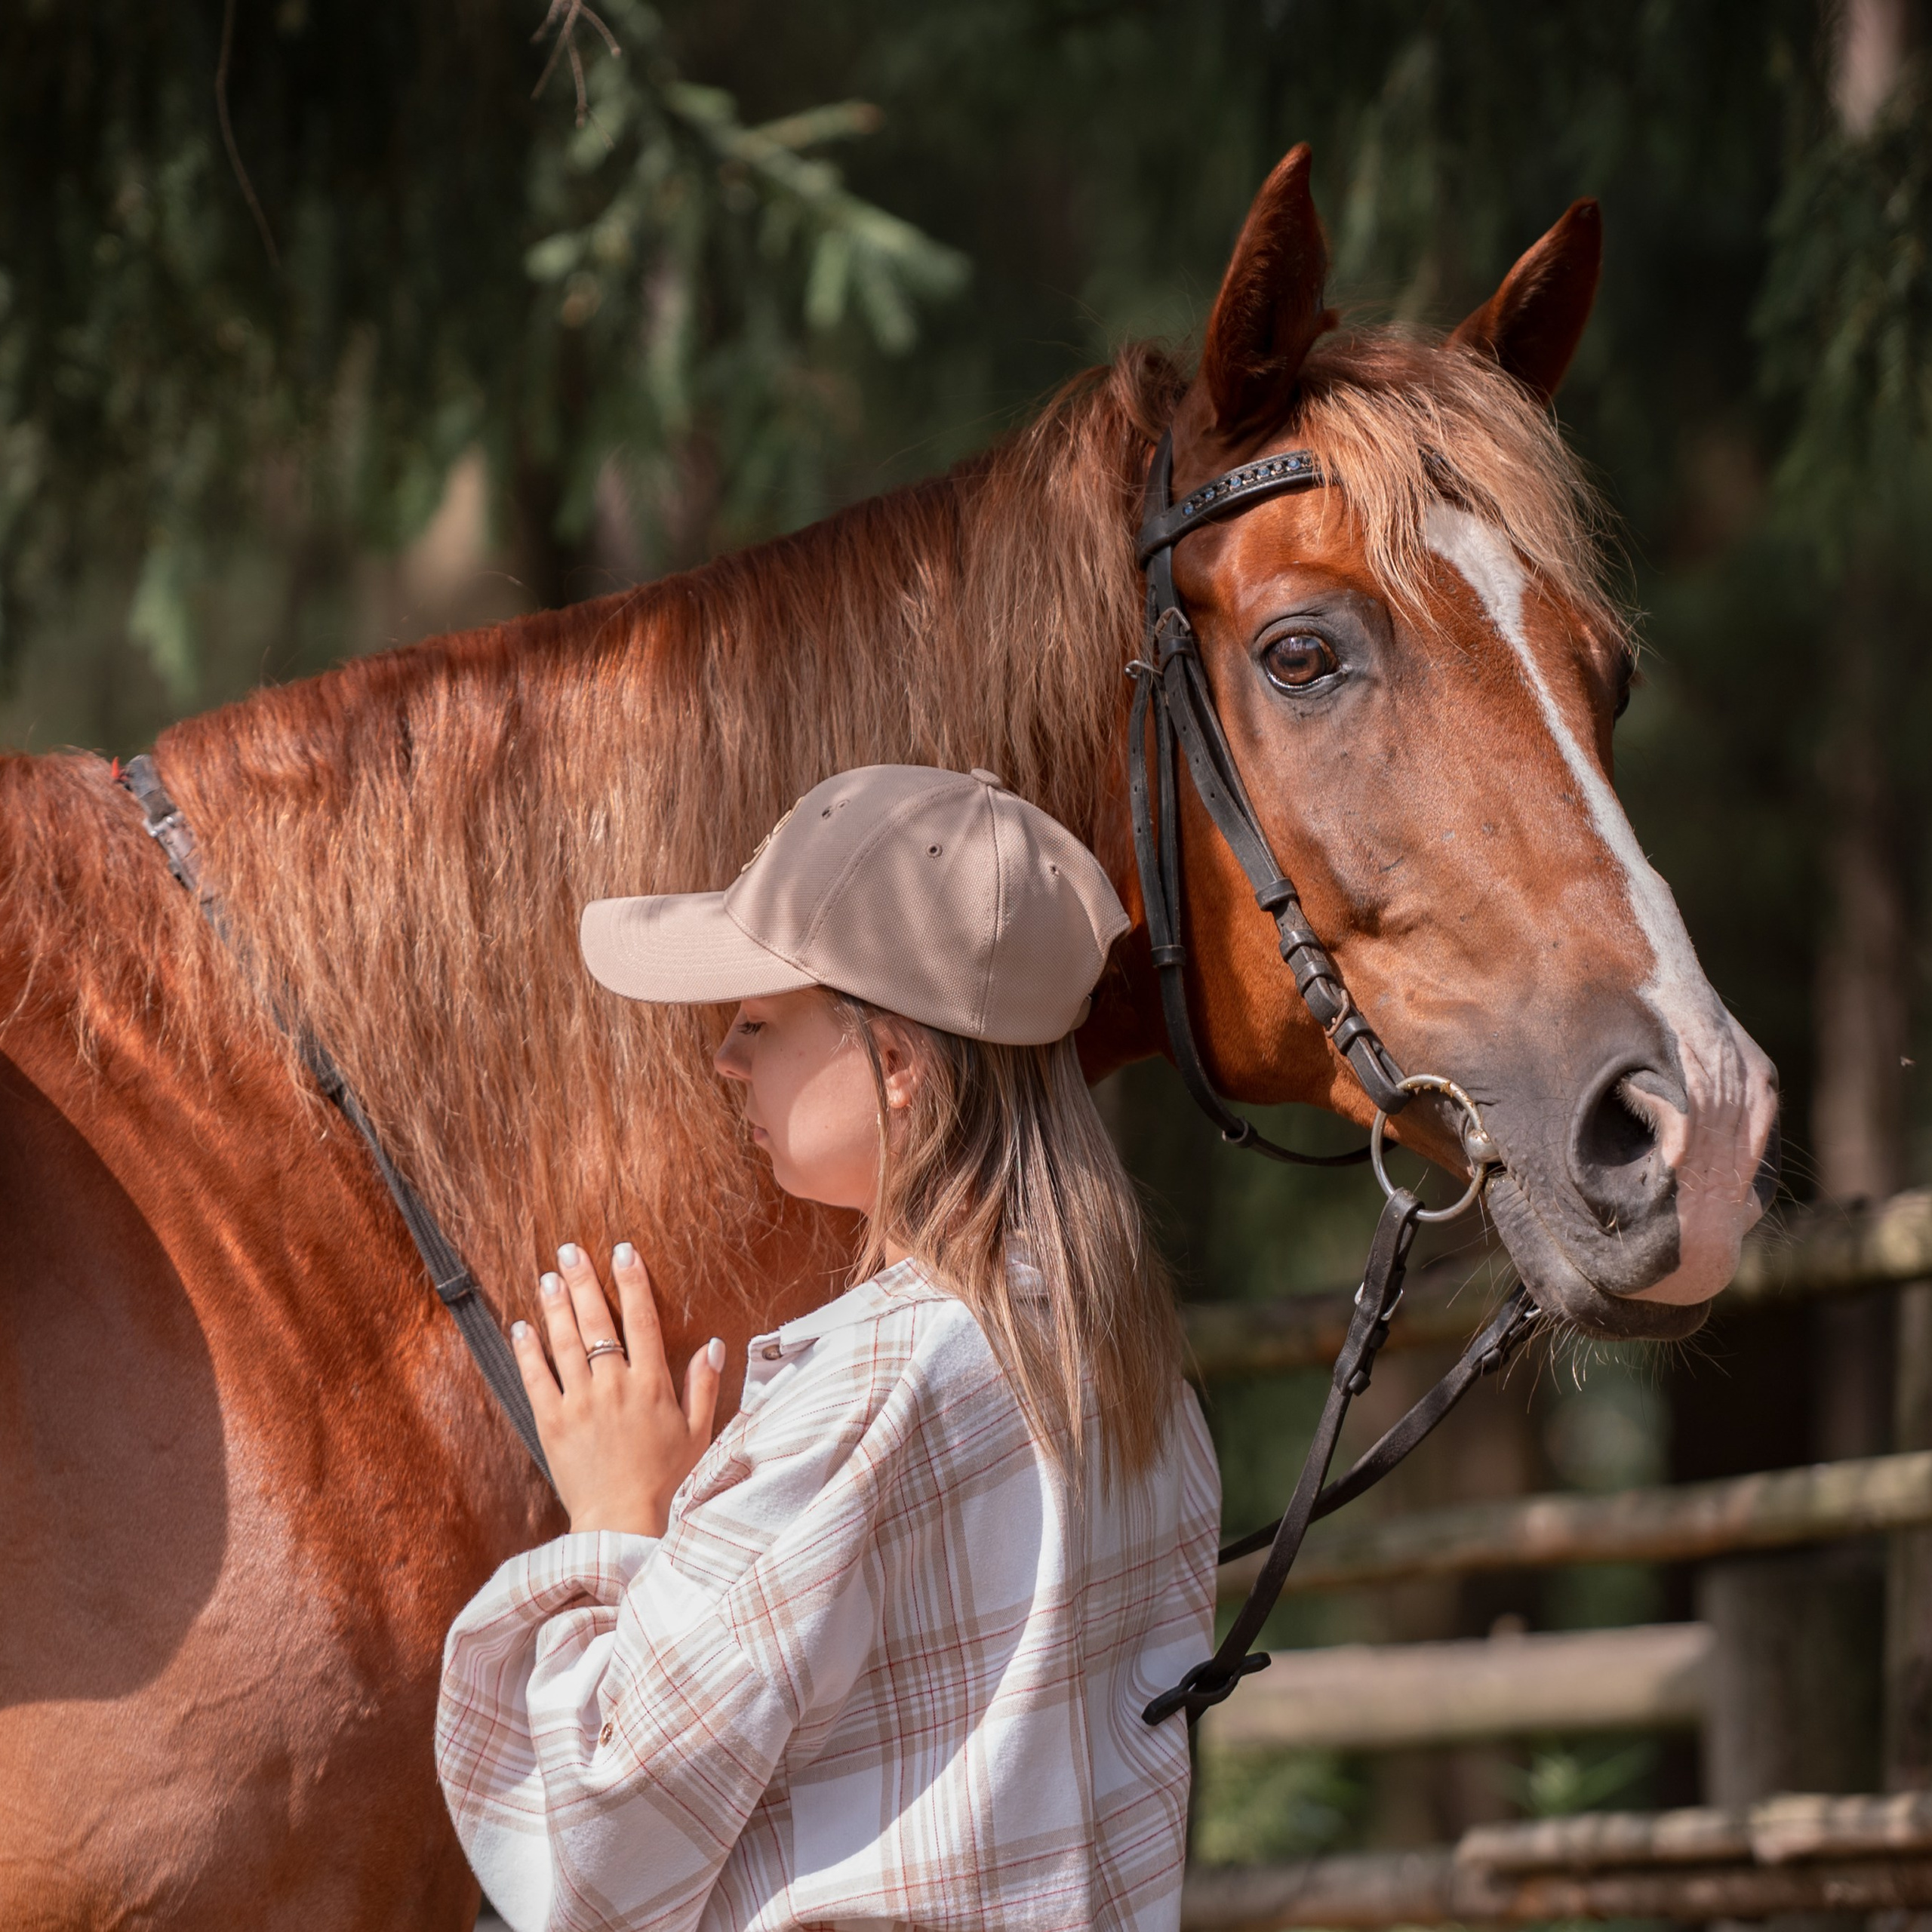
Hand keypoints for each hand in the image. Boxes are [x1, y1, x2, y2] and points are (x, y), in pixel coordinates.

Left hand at [512, 1241, 724, 1537]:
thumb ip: (705, 1387)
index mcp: (652, 1385)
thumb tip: (714, 1345)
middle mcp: (614, 1386)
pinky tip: (522, 1326)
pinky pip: (536, 1378)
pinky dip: (528, 1350)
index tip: (623, 1252)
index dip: (632, 1281)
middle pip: (597, 1321)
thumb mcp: (699, 1434)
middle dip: (584, 1281)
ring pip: (564, 1342)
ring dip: (555, 1305)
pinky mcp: (552, 1424)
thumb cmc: (668, 1483)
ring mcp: (580, 1403)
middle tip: (572, 1250)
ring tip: (549, 1276)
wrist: (623, 1527)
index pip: (641, 1319)